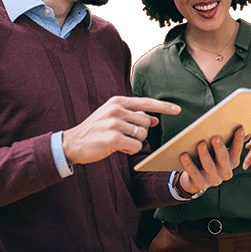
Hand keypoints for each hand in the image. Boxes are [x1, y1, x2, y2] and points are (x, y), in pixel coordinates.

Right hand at [62, 96, 180, 164]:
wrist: (72, 143)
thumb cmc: (95, 131)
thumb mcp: (113, 118)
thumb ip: (133, 116)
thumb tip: (154, 118)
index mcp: (117, 101)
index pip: (146, 102)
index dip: (163, 106)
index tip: (178, 109)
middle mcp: (116, 109)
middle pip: (146, 122)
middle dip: (140, 132)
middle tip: (125, 136)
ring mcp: (114, 123)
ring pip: (142, 134)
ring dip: (134, 142)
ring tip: (119, 142)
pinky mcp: (113, 138)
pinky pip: (136, 146)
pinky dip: (130, 150)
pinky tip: (118, 148)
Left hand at [178, 127, 247, 194]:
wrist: (195, 179)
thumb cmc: (210, 158)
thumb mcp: (220, 151)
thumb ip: (231, 141)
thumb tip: (242, 128)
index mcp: (232, 162)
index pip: (237, 150)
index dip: (239, 139)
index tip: (240, 128)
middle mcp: (225, 172)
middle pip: (223, 158)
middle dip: (219, 147)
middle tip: (215, 137)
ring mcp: (214, 179)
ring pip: (209, 166)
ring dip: (205, 154)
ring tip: (200, 144)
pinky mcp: (201, 184)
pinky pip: (194, 173)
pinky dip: (189, 164)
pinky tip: (184, 155)